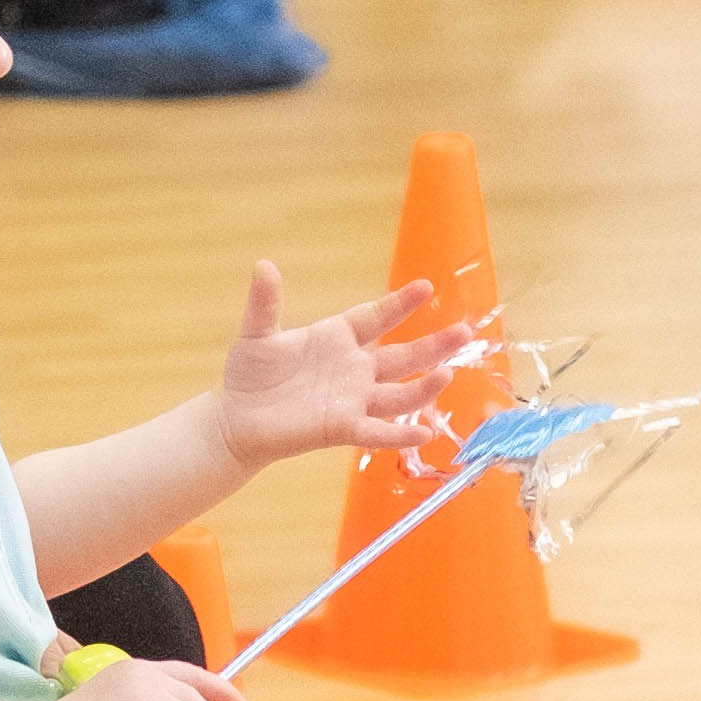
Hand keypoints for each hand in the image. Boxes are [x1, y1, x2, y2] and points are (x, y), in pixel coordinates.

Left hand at [214, 260, 463, 474]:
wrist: (236, 418)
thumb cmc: (250, 375)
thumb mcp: (256, 334)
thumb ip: (264, 303)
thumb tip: (263, 265)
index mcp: (338, 338)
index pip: (377, 317)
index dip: (400, 304)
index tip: (425, 287)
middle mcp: (354, 368)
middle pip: (403, 356)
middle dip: (434, 345)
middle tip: (464, 331)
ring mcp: (353, 400)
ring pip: (399, 395)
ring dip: (424, 388)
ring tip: (447, 375)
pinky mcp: (343, 429)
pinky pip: (378, 432)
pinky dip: (401, 435)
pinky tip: (424, 432)